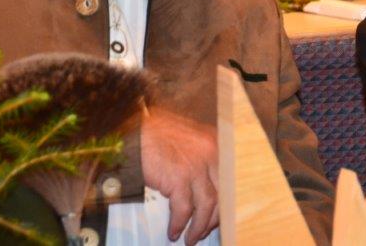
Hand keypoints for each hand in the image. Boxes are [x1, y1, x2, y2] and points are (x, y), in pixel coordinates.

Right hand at [141, 107, 218, 243]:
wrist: (135, 130)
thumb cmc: (158, 134)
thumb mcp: (190, 138)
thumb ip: (202, 156)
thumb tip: (206, 186)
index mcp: (216, 143)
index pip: (229, 178)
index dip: (225, 201)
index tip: (219, 215)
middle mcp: (211, 153)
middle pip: (222, 194)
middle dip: (214, 218)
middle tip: (205, 230)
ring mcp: (196, 166)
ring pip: (207, 205)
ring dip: (199, 226)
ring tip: (191, 238)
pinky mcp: (178, 178)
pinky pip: (183, 209)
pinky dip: (179, 223)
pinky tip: (174, 231)